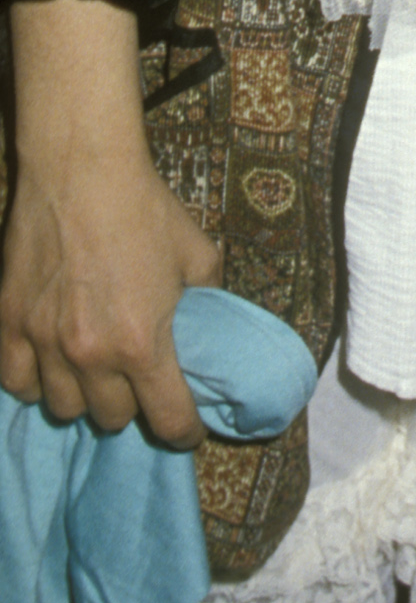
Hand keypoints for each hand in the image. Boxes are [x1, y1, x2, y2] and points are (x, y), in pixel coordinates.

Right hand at [1, 0, 220, 441]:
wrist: (82, 172)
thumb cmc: (145, 209)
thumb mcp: (197, 253)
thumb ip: (206, 297)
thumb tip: (209, 319)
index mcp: (142, 343)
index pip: (168, 419)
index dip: (184, 431)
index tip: (188, 429)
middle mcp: (90, 355)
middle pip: (112, 419)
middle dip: (130, 405)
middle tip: (135, 382)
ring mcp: (43, 343)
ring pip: (63, 407)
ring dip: (81, 395)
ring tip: (91, 371)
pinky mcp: (8, 324)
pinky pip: (16, 383)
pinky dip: (34, 380)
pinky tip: (48, 362)